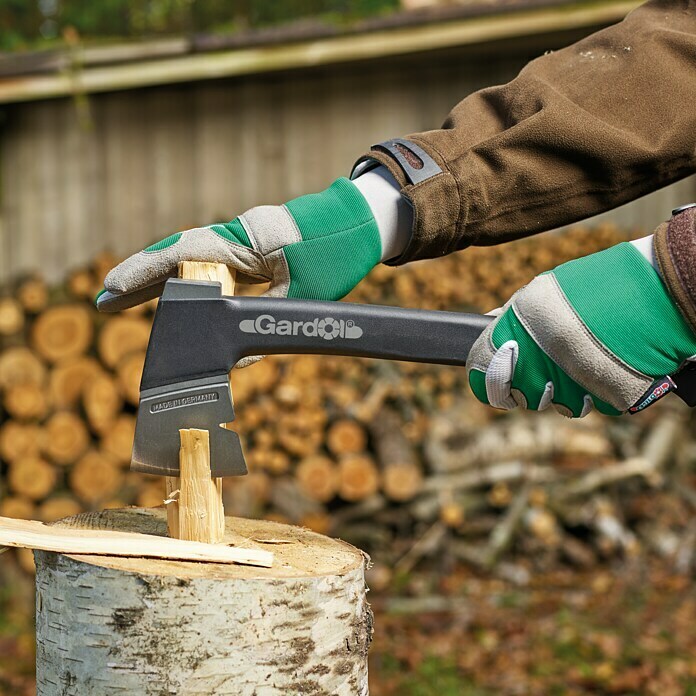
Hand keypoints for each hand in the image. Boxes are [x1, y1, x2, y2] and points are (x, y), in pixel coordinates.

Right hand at [96, 177, 380, 310]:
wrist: (360, 223)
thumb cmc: (336, 254)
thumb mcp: (306, 296)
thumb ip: (269, 325)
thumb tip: (237, 362)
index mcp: (244, 241)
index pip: (183, 254)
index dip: (144, 272)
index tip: (112, 289)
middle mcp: (236, 238)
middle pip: (177, 258)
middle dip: (140, 280)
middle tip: (102, 303)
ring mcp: (241, 243)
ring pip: (191, 263)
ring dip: (159, 282)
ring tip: (122, 304)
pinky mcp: (250, 252)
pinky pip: (210, 267)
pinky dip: (187, 283)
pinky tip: (172, 300)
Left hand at [467, 240, 695, 416]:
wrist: (647, 292)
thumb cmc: (589, 287)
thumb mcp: (540, 293)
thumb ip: (511, 315)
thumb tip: (487, 321)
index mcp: (511, 342)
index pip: (484, 383)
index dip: (492, 383)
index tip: (502, 378)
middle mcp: (533, 371)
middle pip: (524, 398)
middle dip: (535, 384)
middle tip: (554, 359)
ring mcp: (568, 390)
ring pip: (559, 405)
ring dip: (568, 388)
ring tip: (586, 356)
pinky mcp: (600, 403)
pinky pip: (592, 404)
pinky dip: (597, 389)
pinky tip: (605, 363)